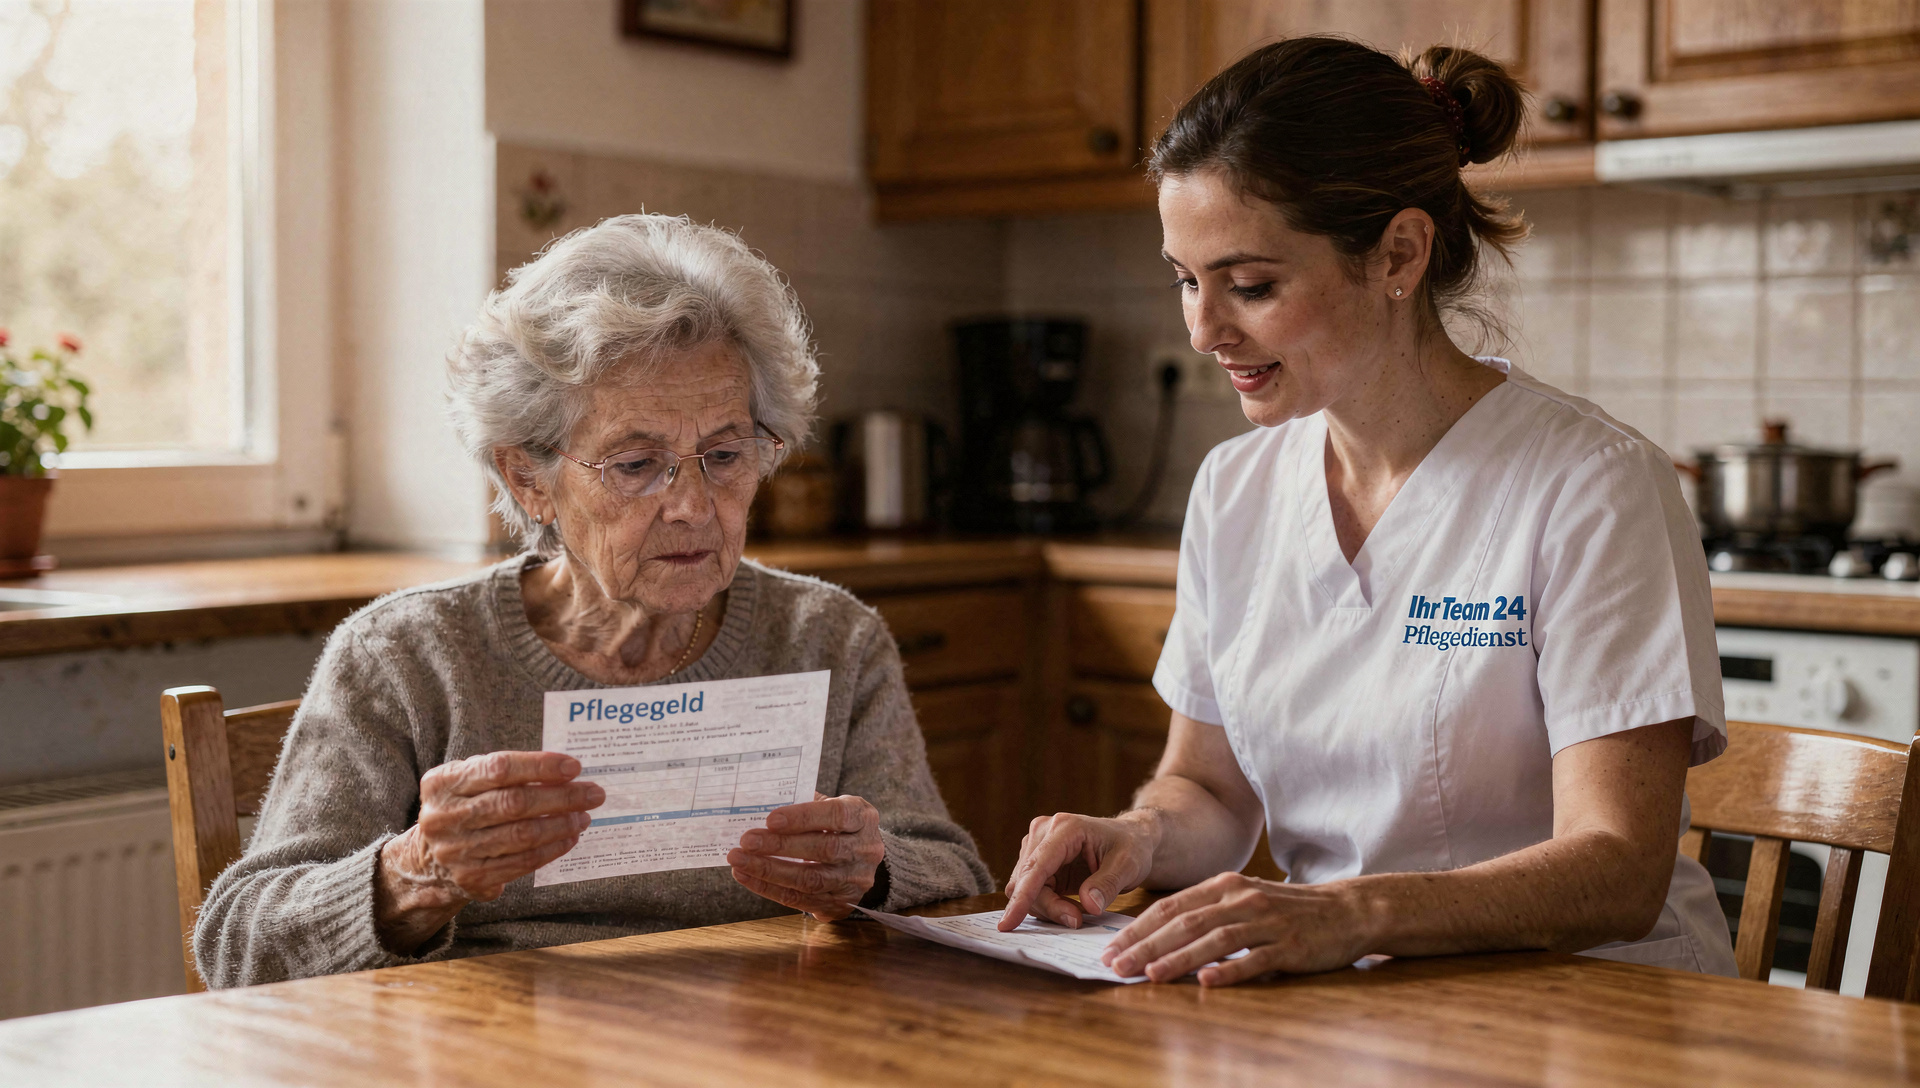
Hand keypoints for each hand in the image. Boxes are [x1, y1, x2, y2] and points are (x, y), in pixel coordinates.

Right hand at [375, 751, 603, 952]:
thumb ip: (506, 773)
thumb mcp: (468, 781)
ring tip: (584, 815)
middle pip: (513, 804)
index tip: (573, 767)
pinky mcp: (472, 878)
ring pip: (521, 836)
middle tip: (593, 793)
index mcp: (442, 783)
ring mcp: (457, 851)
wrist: (427, 859)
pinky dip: (551, 849)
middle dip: (561, 797)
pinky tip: (569, 837)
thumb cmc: (463, 807)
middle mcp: (444, 817)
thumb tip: (564, 772)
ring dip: (560, 824)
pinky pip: (521, 863)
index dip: (540, 766)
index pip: (499, 768)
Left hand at [728, 792, 882, 920]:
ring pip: (811, 880)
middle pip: (824, 850)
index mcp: (864, 818)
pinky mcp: (840, 904)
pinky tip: (747, 877)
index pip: (837, 815)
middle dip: (781, 846)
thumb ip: (804, 803)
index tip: (771, 819)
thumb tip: (762, 806)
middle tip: (747, 841)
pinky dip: (769, 889)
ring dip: (770, 871)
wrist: (860, 859)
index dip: (804, 817)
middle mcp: (865, 851)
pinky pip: (801, 900)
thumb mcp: (830, 805)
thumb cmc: (836, 825)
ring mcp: (854, 881)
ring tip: (739, 861)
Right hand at [999, 811, 1155, 931]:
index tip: (1010, 923)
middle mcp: (1043, 832)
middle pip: (1026, 881)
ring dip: (1047, 908)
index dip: (1023, 896)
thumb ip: (1107, 884)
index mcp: (1065, 828)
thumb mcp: (1129, 865)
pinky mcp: (1037, 860)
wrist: (1131, 838)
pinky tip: (1069, 907)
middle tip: (1077, 921)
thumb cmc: (1131, 846)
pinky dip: (1047, 905)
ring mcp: (1037, 845)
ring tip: (1077, 912)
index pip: (1036, 866)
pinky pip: (1030, 890)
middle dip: (1048, 907)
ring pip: (1024, 888)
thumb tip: (1089, 906)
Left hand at [1100, 871, 1371, 985]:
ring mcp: (1267, 921)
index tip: (1110, 949)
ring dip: (1178, 958)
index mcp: (1225, 886)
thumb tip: (1158, 936)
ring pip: (1214, 939)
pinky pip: (1255, 958)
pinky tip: (1207, 982)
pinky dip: (1230, 970)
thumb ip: (1206, 912)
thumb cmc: (1287, 910)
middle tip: (1116, 966)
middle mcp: (1242, 898)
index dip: (1138, 928)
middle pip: (1185, 922)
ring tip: (1149, 975)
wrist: (1347, 909)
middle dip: (1145, 945)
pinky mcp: (1291, 945)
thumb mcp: (1243, 899)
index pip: (1171, 907)